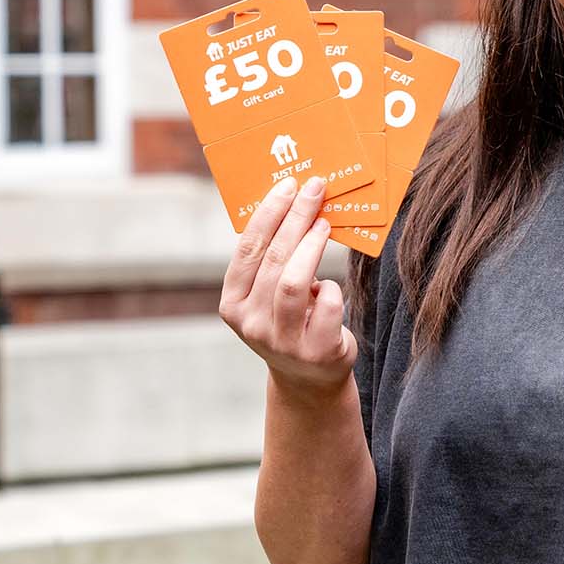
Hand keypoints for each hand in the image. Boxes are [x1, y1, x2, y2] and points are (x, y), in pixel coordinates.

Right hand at [219, 174, 357, 400]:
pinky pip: (326, 305)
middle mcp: (251, 324)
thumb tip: (296, 202)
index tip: (288, 186)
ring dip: (312, 246)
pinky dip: (331, 288)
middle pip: (273, 260)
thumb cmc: (291, 320)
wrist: (310, 378)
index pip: (247, 250)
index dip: (268, 214)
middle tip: (314, 190)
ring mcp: (281, 341)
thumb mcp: (269, 295)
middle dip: (295, 219)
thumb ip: (272, 260)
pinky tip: (329, 286)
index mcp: (232, 304)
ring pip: (293, 282)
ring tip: (325, 223)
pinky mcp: (315, 351)